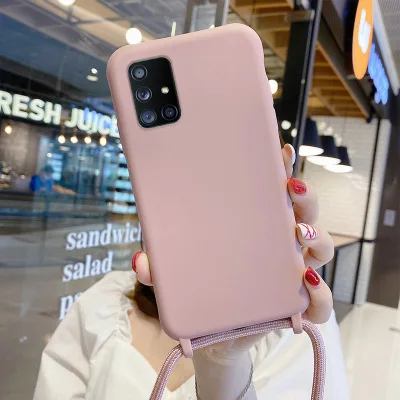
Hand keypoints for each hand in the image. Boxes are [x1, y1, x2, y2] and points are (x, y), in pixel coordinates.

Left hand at [133, 144, 333, 359]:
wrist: (212, 334)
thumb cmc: (202, 290)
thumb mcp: (178, 274)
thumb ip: (161, 267)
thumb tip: (142, 259)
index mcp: (255, 227)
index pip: (274, 193)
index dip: (281, 169)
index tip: (280, 151)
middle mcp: (278, 245)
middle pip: (304, 213)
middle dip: (305, 197)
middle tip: (290, 189)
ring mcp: (290, 274)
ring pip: (320, 248)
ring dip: (316, 236)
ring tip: (298, 233)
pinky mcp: (296, 306)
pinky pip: (320, 302)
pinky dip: (321, 294)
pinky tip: (308, 283)